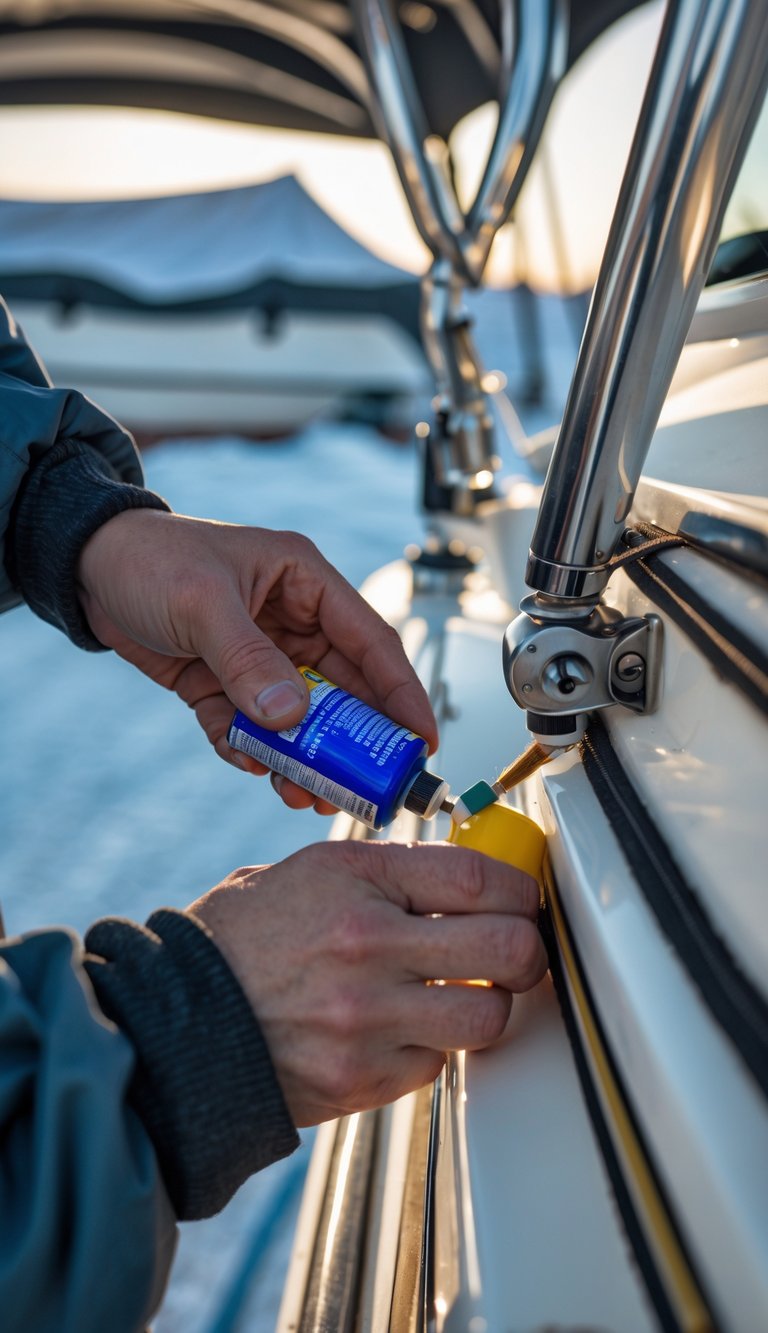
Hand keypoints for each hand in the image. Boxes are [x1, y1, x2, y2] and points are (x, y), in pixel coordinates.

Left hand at [77, 509, 436, 812]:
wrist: (83, 567)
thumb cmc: (147, 556)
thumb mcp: (202, 602)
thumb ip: (249, 660)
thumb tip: (291, 718)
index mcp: (306, 581)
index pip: (372, 641)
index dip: (402, 693)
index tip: (421, 741)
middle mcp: (292, 620)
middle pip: (343, 690)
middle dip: (352, 742)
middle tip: (363, 786)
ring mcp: (260, 655)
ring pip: (298, 718)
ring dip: (303, 756)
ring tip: (302, 792)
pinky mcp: (225, 683)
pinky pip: (250, 727)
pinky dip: (251, 749)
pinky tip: (249, 764)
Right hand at [190, 840, 546, 1126]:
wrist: (178, 1020)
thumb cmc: (239, 940)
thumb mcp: (309, 872)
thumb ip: (387, 874)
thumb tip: (461, 882)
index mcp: (355, 880)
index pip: (478, 878)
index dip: (520, 889)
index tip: (522, 900)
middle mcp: (367, 946)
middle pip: (506, 948)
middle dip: (527, 950)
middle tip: (517, 952)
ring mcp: (367, 1019)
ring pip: (487, 1016)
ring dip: (489, 1007)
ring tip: (467, 996)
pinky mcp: (362, 1079)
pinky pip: (438, 1064)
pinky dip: (432, 1048)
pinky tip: (403, 1031)